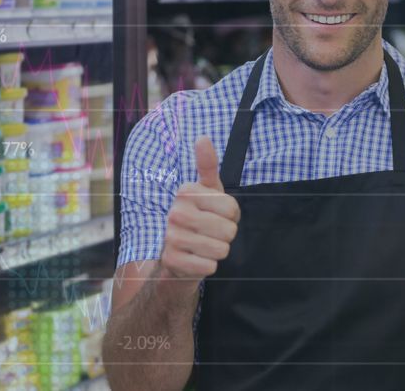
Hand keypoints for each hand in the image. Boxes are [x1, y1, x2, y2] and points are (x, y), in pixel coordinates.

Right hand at [160, 136, 240, 286]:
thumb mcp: (207, 191)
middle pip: (229, 230)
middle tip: (210, 233)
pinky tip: (196, 260)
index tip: (216, 215)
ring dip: (218, 251)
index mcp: (186, 193)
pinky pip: (210, 266)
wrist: (176, 256)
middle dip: (225, 235)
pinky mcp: (173, 261)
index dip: (231, 217)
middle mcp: (175, 213)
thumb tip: (202, 138)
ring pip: (221, 249)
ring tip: (204, 246)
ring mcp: (172, 237)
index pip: (232, 209)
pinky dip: (208, 266)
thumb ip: (207, 165)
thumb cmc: (199, 218)